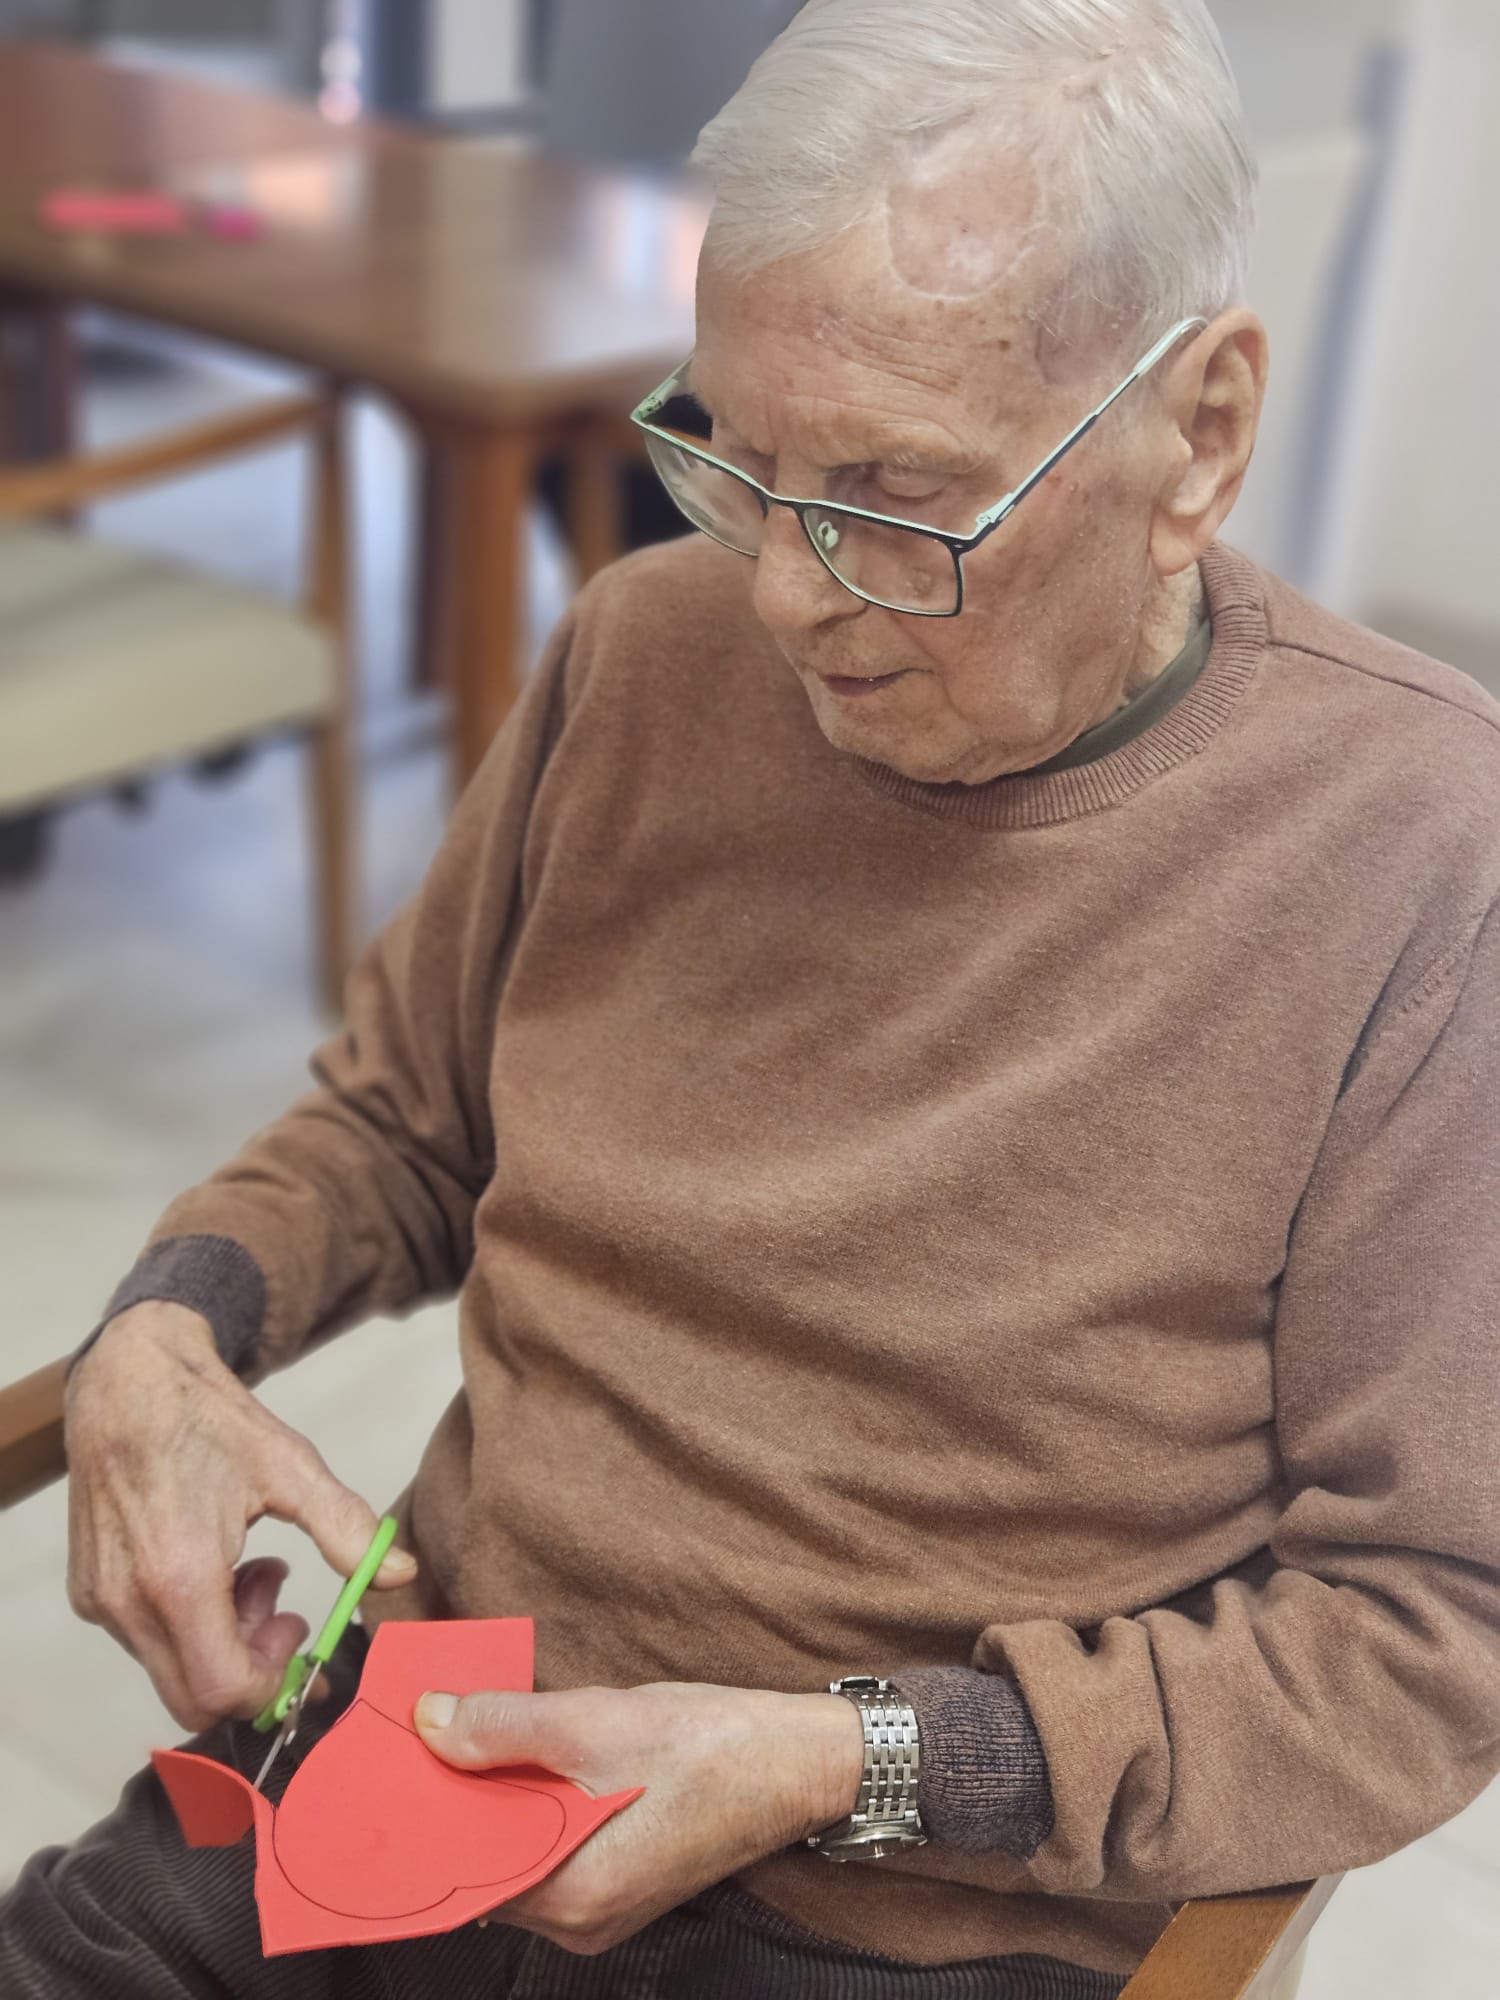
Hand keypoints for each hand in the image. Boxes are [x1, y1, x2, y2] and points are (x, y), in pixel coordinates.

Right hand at [65, 1301, 416, 1730]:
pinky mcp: (88, 1594)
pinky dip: (191, 1623)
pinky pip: (146, 1642)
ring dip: (225, 1638)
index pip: (224, 1688)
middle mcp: (129, 1601)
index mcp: (180, 1576)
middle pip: (195, 1697)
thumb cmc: (207, 1420)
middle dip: (252, 1667)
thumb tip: (399, 1571)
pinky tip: (215, 1566)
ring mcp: (101, 1601)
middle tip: (283, 1607)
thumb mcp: (290, 1466)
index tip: (305, 1647)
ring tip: (254, 1569)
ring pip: (172, 1669)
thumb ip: (346, 1528)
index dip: (274, 1687)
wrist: (128, 1382)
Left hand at [415, 1680, 864, 1955]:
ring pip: (517, 1855)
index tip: (381, 1779)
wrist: (800, 1760)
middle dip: (451, 1805)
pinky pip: (550, 1850)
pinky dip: (528, 1808)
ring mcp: (602, 1908)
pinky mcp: (620, 1880)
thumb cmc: (712, 1747)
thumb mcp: (596, 1720)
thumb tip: (431, 1723)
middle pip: (484, 1867)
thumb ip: (505, 1726)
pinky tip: (522, 1757)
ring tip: (464, 1738)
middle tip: (418, 1741)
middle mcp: (581, 1922)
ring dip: (491, 1802)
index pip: (460, 1877)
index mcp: (571, 1897)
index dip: (417, 1825)